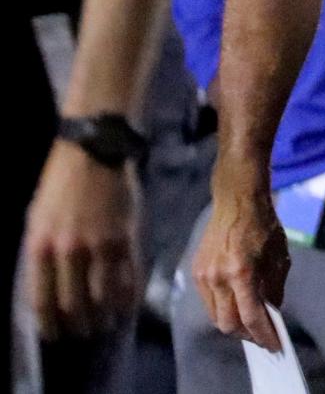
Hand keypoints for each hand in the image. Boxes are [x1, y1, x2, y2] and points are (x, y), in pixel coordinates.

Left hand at [25, 140, 141, 339]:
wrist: (94, 150)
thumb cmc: (60, 183)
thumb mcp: (37, 218)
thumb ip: (42, 253)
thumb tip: (47, 287)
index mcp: (40, 247)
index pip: (43, 301)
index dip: (50, 325)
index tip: (56, 335)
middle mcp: (68, 252)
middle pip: (74, 304)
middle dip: (80, 324)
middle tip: (85, 331)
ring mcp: (99, 246)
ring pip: (102, 296)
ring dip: (105, 315)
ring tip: (107, 322)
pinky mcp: (125, 237)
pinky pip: (128, 276)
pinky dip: (128, 296)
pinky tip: (128, 304)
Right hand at [192, 180, 288, 351]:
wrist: (237, 199)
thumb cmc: (262, 224)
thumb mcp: (279, 256)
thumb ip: (274, 288)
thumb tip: (271, 313)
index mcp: (242, 271)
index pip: (251, 317)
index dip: (264, 335)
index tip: (274, 345)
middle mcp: (219, 276)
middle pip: (229, 324)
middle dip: (247, 334)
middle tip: (261, 334)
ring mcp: (205, 275)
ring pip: (217, 316)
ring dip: (234, 323)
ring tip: (250, 321)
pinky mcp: (197, 271)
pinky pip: (209, 302)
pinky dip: (223, 307)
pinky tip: (236, 302)